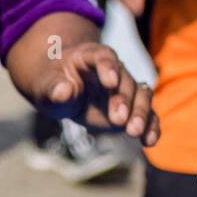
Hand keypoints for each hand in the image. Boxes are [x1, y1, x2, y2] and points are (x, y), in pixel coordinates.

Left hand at [35, 40, 158, 145]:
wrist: (60, 92)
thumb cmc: (52, 81)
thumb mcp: (45, 83)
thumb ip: (54, 86)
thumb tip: (64, 91)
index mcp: (90, 56)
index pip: (104, 56)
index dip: (108, 67)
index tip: (110, 82)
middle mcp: (113, 70)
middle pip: (125, 80)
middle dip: (124, 99)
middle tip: (119, 119)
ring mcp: (124, 90)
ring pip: (142, 95)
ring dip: (141, 113)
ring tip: (134, 132)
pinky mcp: (131, 110)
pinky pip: (148, 115)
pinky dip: (151, 127)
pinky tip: (149, 141)